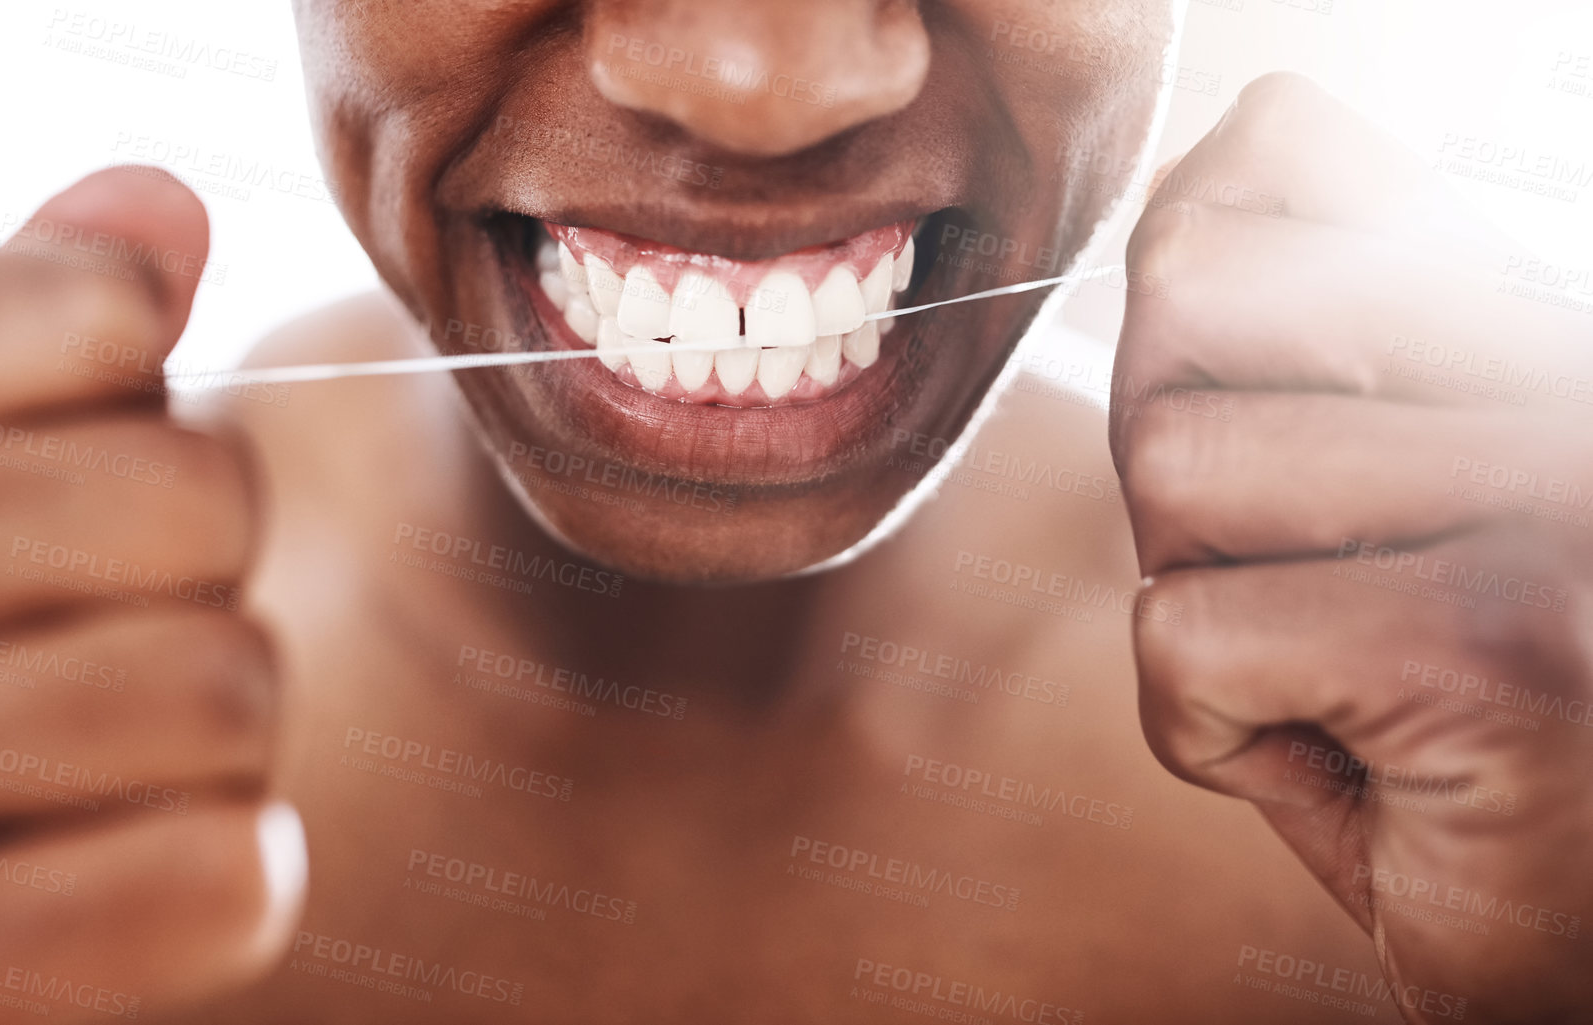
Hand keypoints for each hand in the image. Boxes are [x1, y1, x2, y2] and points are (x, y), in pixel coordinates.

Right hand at [0, 169, 304, 1023]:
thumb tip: (169, 214)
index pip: (99, 310)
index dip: (144, 398)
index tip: (82, 479)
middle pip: (198, 495)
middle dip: (197, 580)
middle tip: (103, 648)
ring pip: (219, 685)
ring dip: (210, 744)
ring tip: (101, 772)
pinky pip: (215, 874)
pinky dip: (224, 879)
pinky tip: (136, 875)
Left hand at [1113, 74, 1592, 1022]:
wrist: (1578, 927)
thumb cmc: (1455, 706)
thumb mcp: (1388, 489)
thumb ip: (1319, 321)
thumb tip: (1236, 149)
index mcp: (1539, 318)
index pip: (1292, 163)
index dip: (1194, 296)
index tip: (1257, 423)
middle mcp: (1569, 381)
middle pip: (1191, 314)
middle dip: (1183, 480)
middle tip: (1298, 589)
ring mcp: (1554, 502)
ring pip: (1176, 469)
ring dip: (1203, 607)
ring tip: (1332, 674)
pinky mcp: (1497, 644)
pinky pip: (1187, 634)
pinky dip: (1213, 726)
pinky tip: (1345, 757)